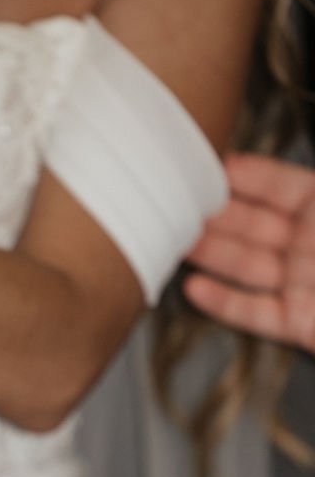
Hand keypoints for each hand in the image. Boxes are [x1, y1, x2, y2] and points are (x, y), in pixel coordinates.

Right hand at [185, 152, 314, 354]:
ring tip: (175, 241)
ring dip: (211, 253)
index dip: (243, 176)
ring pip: (246, 264)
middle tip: (176, 204)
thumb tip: (288, 153)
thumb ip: (308, 191)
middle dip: (213, 214)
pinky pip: (256, 312)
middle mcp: (314, 242)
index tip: (208, 166)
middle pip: (253, 224)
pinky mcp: (300, 323)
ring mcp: (305, 283)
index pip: (278, 185)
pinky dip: (225, 302)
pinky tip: (196, 289)